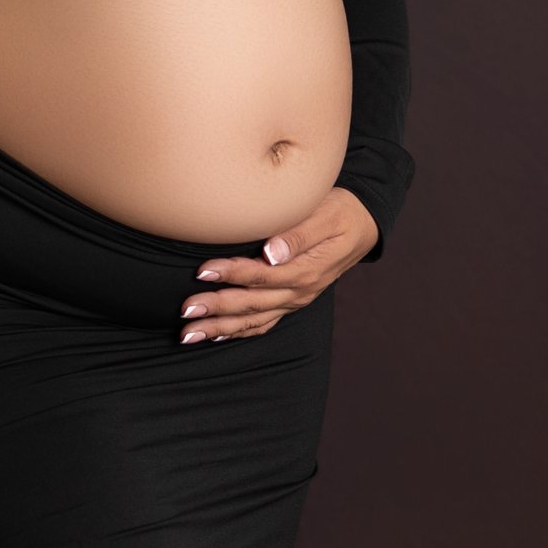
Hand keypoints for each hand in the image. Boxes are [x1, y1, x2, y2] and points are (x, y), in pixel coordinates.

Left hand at [180, 188, 377, 341]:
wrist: (362, 227)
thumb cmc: (340, 211)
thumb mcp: (326, 214)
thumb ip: (298, 234)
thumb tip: (271, 253)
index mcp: (307, 269)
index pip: (263, 275)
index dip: (232, 274)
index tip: (202, 271)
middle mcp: (299, 291)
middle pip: (252, 303)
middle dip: (216, 308)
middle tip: (185, 310)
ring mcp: (294, 300)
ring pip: (253, 320)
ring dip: (220, 328)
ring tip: (187, 333)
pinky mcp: (290, 302)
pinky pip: (263, 324)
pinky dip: (238, 332)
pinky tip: (214, 335)